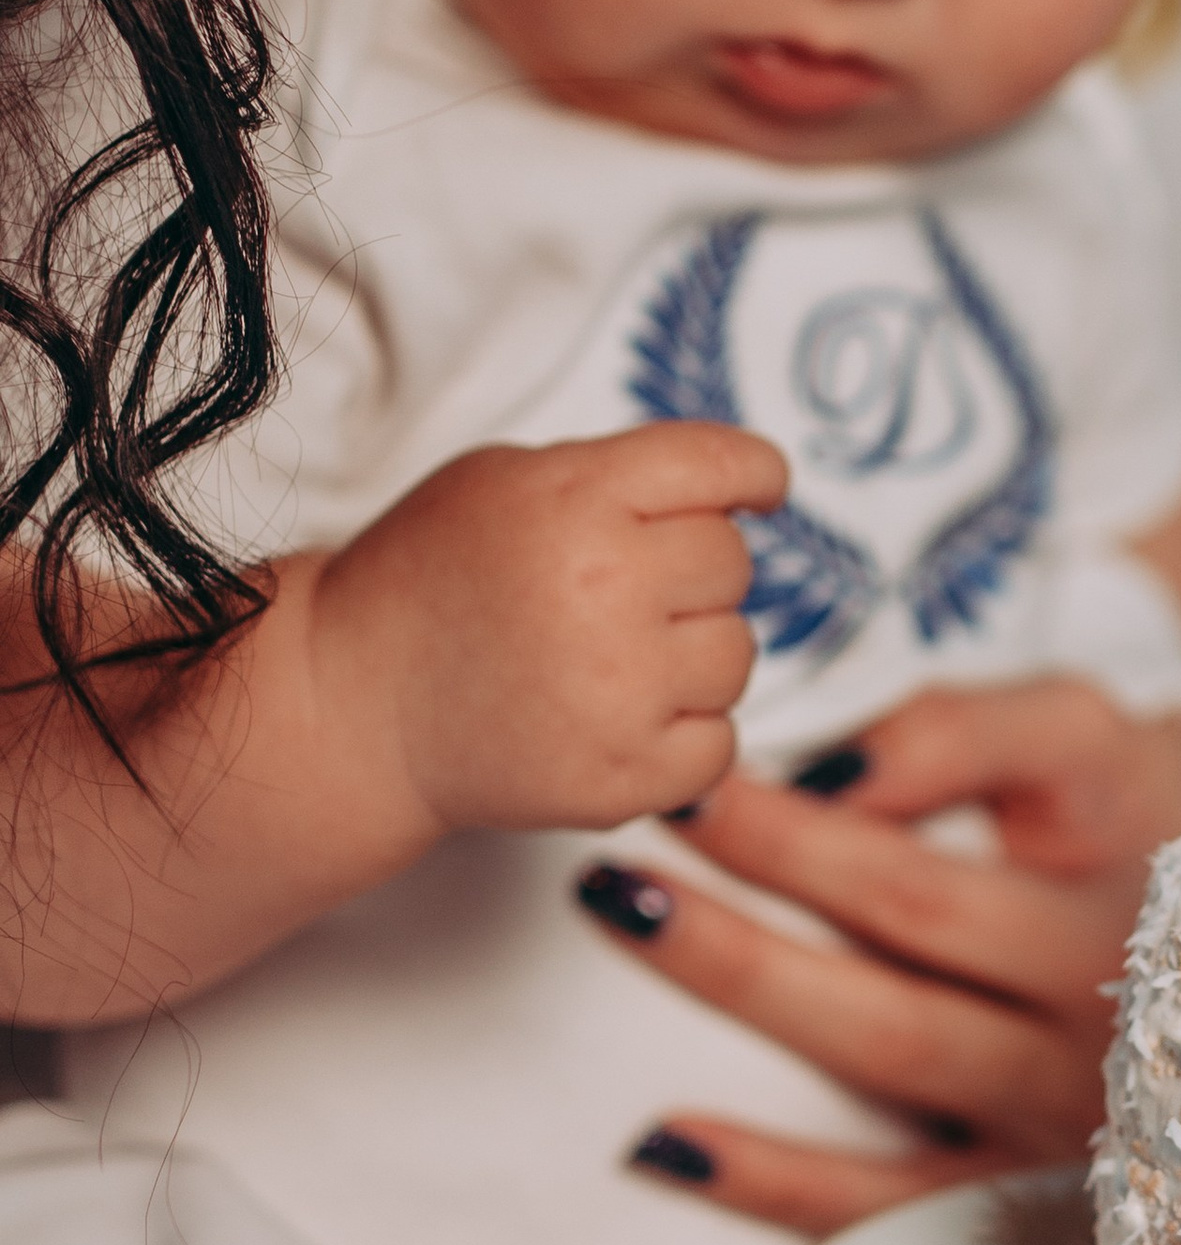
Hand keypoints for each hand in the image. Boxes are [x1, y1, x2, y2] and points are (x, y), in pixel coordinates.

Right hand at [312, 422, 787, 835]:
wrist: (353, 705)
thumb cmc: (428, 584)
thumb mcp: (505, 481)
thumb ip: (616, 474)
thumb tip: (735, 489)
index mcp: (578, 500)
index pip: (722, 465)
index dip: (756, 475)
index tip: (762, 488)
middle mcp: (606, 589)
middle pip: (733, 564)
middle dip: (693, 573)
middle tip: (623, 593)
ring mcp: (617, 692)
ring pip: (737, 654)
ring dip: (692, 654)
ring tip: (612, 658)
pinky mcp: (620, 779)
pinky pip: (720, 744)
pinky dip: (683, 734)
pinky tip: (622, 717)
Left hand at [587, 677, 1180, 1168]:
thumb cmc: (1128, 826)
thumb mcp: (1084, 741)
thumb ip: (967, 732)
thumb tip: (829, 773)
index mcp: (1124, 851)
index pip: (980, 803)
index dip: (837, 797)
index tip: (713, 770)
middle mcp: (1113, 984)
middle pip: (913, 924)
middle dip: (768, 867)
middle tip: (641, 834)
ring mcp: (1071, 1105)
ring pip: (892, 1045)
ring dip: (748, 981)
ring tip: (629, 914)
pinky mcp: (1025, 1200)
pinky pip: (891, 1198)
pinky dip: (773, 1180)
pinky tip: (663, 1141)